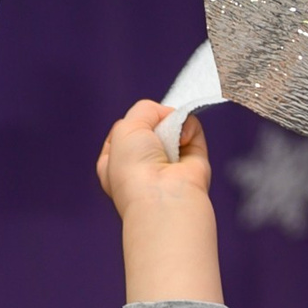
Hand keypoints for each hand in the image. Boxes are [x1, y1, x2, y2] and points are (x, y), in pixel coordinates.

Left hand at [96, 100, 211, 218]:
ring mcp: (168, 159)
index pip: (122, 132)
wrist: (162, 197)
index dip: (127, 125)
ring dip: (170, 125)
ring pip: (171, 123)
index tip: (129, 130)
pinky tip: (182, 141)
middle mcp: (142, 163)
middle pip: (149, 125)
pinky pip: (192, 127)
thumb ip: (144, 110)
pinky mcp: (192, 157)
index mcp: (115, 162)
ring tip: (166, 143)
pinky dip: (188, 128)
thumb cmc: (135, 172)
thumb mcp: (124, 127)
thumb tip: (169, 114)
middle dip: (151, 124)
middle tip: (150, 138)